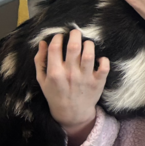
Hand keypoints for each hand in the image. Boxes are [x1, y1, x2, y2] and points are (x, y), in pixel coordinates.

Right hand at [35, 31, 109, 145]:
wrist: (71, 113)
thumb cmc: (55, 93)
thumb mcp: (42, 79)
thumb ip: (40, 61)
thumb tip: (43, 42)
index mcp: (54, 72)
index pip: (55, 48)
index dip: (57, 38)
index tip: (60, 36)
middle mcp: (70, 74)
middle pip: (74, 47)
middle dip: (75, 35)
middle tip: (75, 32)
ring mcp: (85, 78)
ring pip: (89, 54)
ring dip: (88, 44)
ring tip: (86, 43)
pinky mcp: (97, 82)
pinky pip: (104, 66)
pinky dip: (103, 60)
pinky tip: (99, 58)